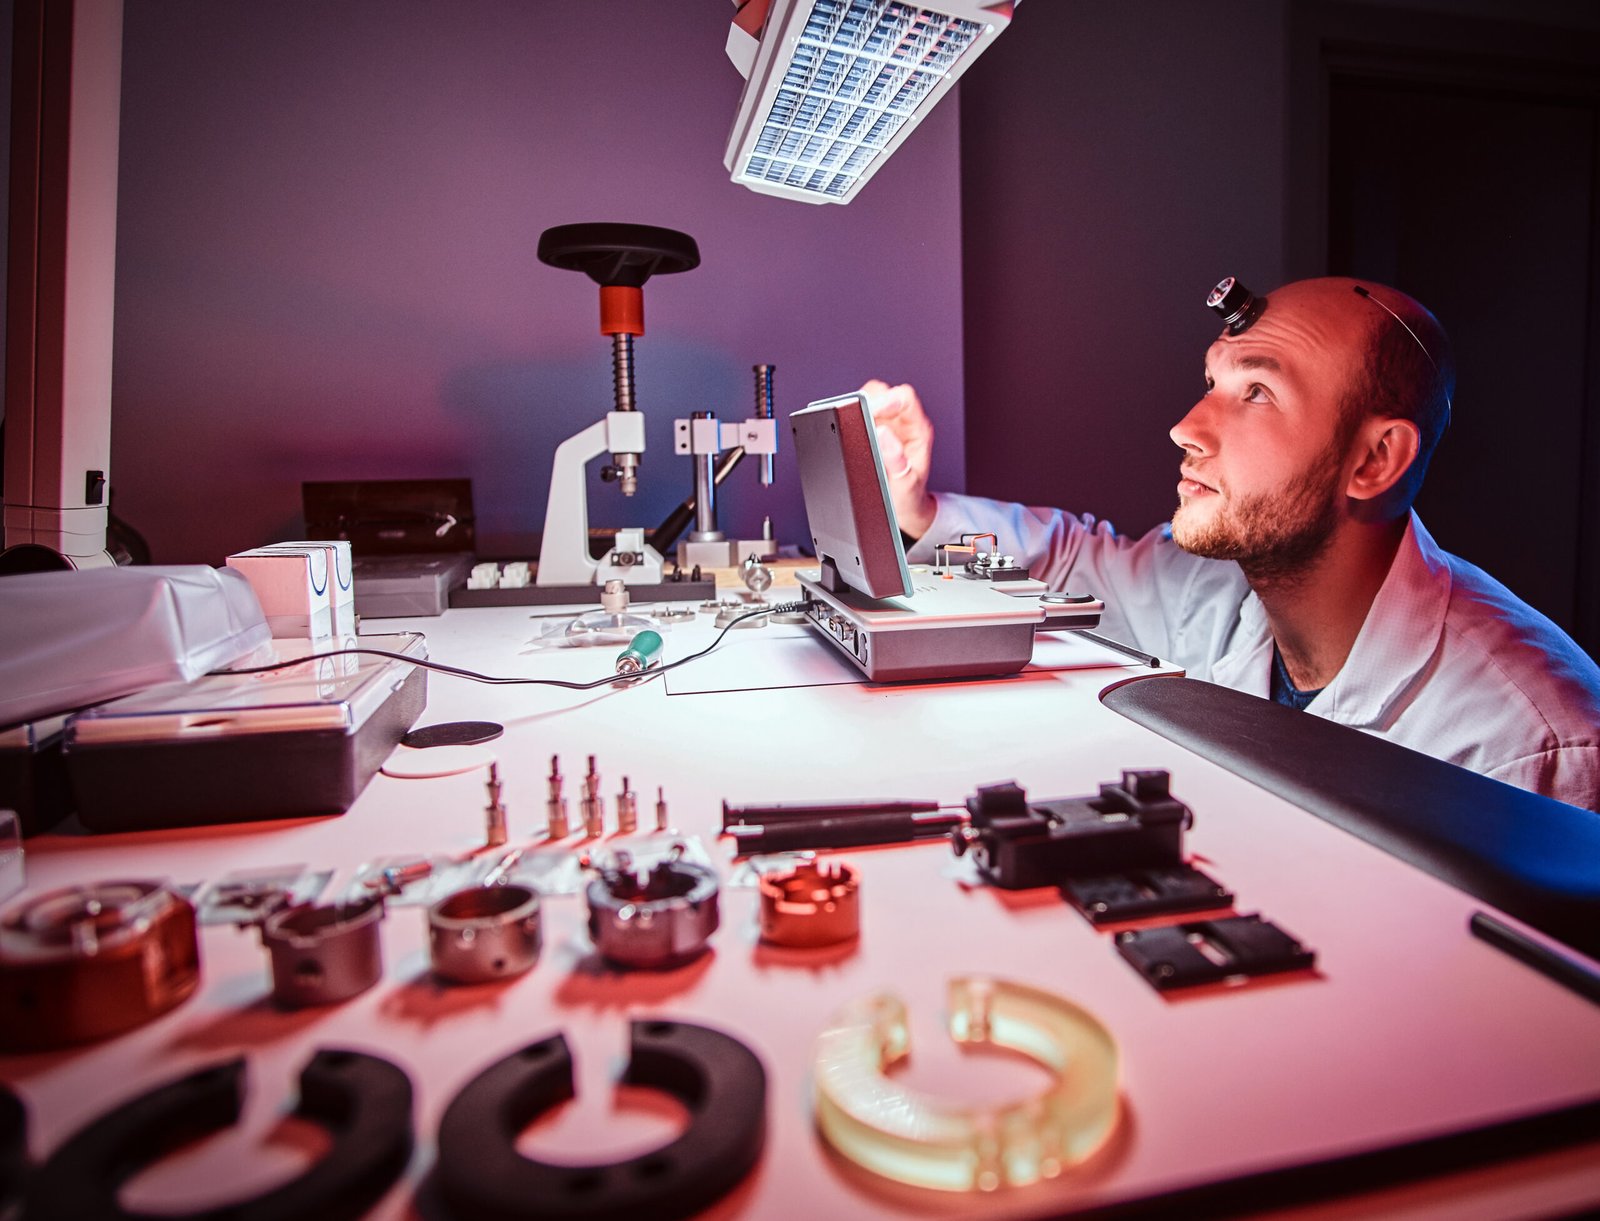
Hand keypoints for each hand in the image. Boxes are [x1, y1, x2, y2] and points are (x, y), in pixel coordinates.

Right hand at [858, 380, 937, 537]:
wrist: (904, 510)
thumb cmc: (909, 498)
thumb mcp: (906, 486)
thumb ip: (897, 461)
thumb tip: (883, 435)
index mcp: (918, 430)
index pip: (904, 398)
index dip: (886, 399)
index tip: (870, 411)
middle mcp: (904, 424)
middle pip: (885, 393)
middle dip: (867, 401)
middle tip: (856, 418)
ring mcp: (887, 426)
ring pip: (869, 400)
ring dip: (857, 409)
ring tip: (852, 427)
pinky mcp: (872, 432)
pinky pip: (858, 415)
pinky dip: (850, 419)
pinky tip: (849, 435)